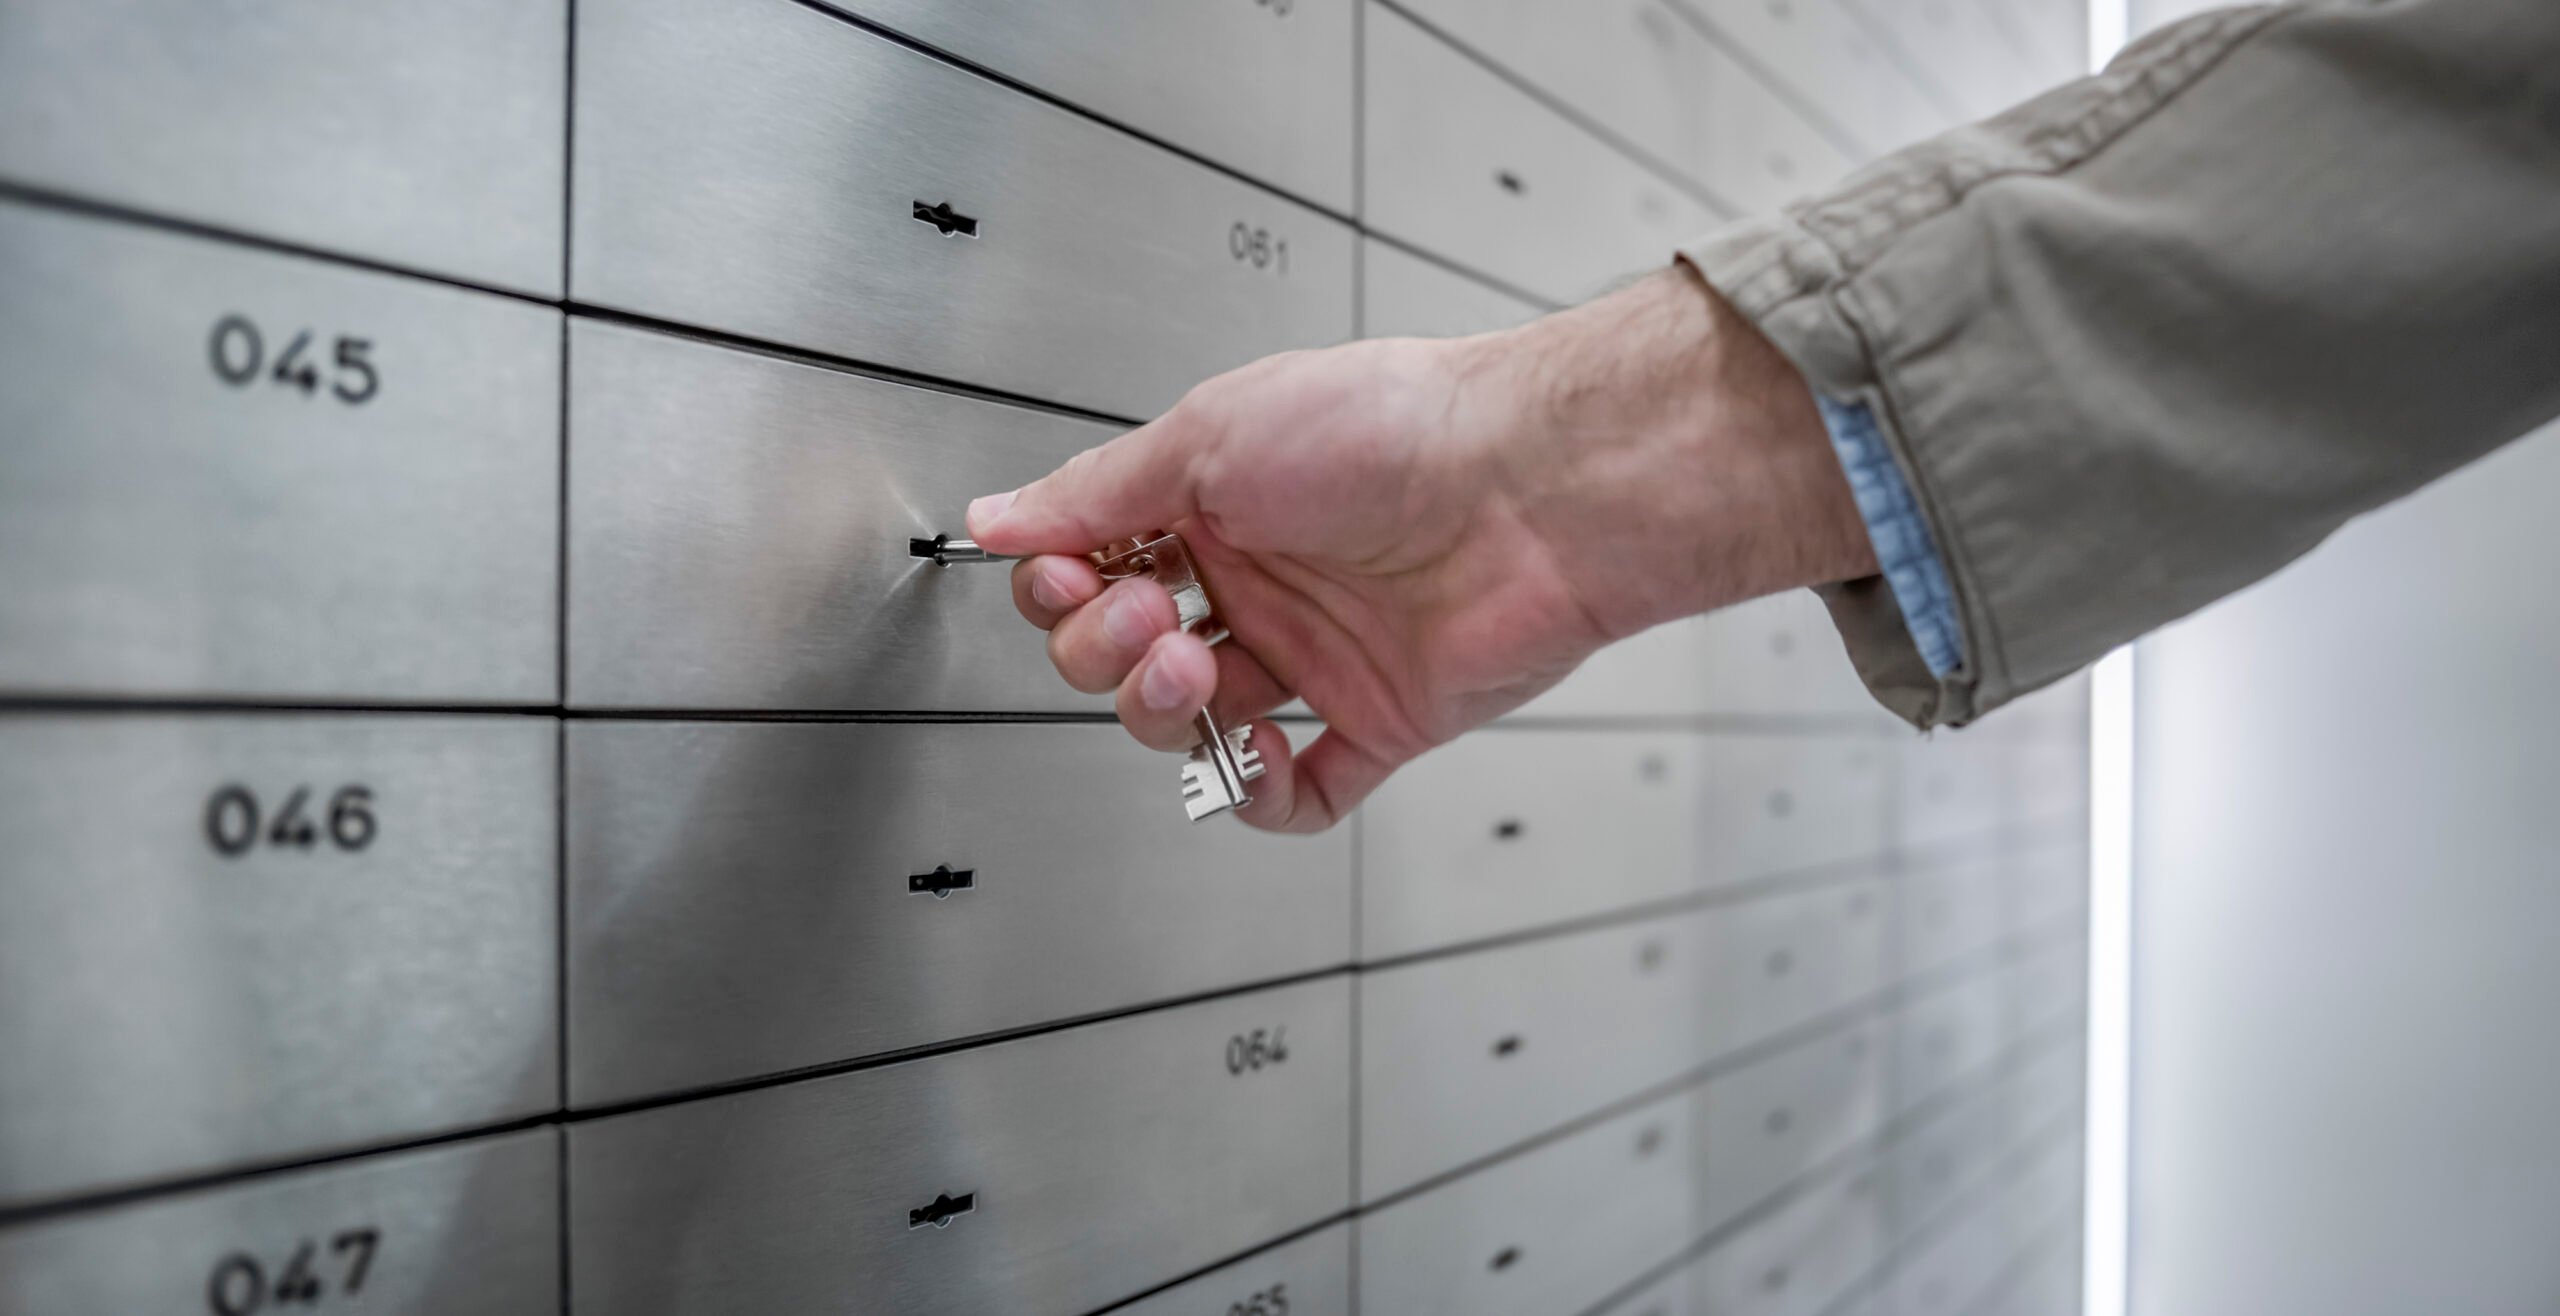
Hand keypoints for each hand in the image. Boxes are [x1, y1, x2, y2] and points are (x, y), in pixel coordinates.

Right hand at [966, 263, 1874, 831]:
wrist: (1532, 486)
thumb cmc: (1393, 428)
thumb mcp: (1210, 434)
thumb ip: (1095, 491)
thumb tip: (997, 516)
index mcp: (1212, 503)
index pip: (1094, 571)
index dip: (1061, 589)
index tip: (1061, 577)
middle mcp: (1260, 578)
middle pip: (1126, 657)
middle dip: (1105, 650)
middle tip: (1142, 618)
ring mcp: (1316, 654)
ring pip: (1196, 725)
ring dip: (1163, 712)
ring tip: (1190, 668)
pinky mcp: (1377, 720)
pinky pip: (1298, 793)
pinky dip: (1256, 792)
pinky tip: (1249, 753)